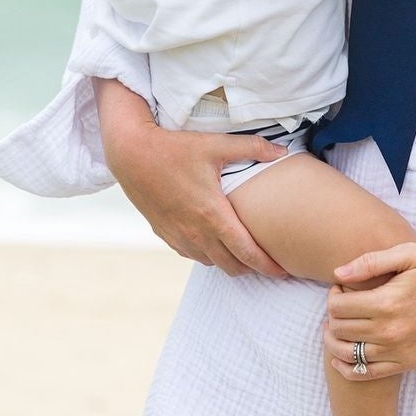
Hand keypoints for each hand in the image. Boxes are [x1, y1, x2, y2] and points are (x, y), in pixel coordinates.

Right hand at [103, 112, 293, 276]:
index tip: (284, 270)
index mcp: (212, 214)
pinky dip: (207, 255)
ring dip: (229, 262)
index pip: (246, 251)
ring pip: (211, 263)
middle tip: (269, 262)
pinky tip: (214, 243)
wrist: (131, 155)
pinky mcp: (165, 234)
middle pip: (231, 265)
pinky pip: (191, 255)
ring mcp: (178, 236)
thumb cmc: (174, 149)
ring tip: (244, 253)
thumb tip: (283, 151)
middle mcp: (195, 232)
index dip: (268, 265)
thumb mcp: (215, 144)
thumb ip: (252, 148)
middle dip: (253, 268)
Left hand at [322, 243, 415, 378]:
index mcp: (387, 302)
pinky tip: (342, 356)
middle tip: (340, 305)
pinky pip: (366, 373)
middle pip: (340, 330)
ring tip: (338, 327)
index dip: (332, 296)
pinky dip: (347, 367)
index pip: (338, 307)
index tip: (340, 288)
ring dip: (334, 341)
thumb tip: (337, 274)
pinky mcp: (406, 363)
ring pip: (347, 354)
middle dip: (332, 316)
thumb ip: (370, 262)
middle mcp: (390, 331)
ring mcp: (398, 351)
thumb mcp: (408, 254)